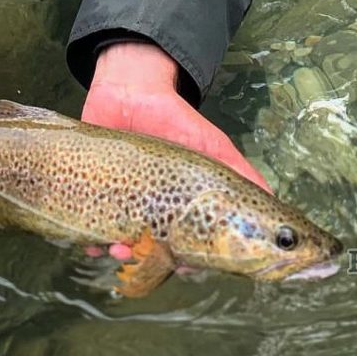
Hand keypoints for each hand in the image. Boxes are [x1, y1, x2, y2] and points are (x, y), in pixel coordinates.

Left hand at [80, 41, 270, 260]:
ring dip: (116, 253)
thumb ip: (236, 170)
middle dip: (146, 259)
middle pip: (148, 249)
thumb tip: (271, 196)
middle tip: (143, 255)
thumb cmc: (175, 120)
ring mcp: (119, 202)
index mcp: (177, 205)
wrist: (130, 91)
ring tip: (116, 248)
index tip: (186, 266)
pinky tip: (87, 244)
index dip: (187, 260)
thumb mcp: (210, 145)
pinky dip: (85, 240)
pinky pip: (85, 223)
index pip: (185, 244)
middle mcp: (149, 209)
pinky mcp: (90, 191)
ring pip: (117, 242)